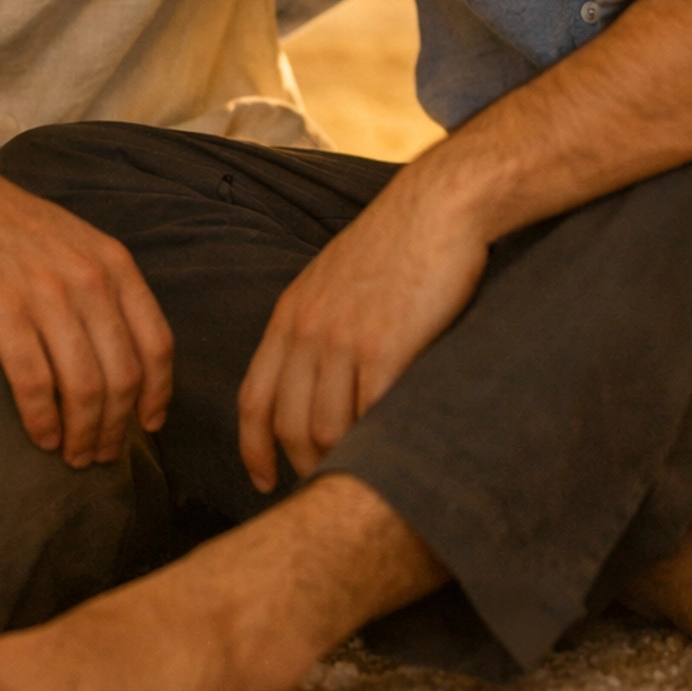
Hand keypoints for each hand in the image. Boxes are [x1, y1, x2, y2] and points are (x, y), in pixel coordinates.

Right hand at [0, 149, 173, 467]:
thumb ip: (100, 285)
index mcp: (113, 263)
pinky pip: (36, 383)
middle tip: (102, 455)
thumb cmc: (6, 224)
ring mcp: (47, 296)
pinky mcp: (3, 312)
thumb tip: (119, 347)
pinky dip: (43, 420)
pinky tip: (41, 437)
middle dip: (118, 427)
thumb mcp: (74, 242)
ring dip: (84, 433)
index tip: (149, 426)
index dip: (158, 393)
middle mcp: (90, 280)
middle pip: (124, 376)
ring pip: (85, 387)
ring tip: (73, 456)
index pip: (157, 342)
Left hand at [237, 157, 486, 490]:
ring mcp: (345, 340)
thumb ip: (315, 324)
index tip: (263, 481)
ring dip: (343, 461)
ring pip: (328, 430)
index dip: (253, 450)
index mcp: (290, 313)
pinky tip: (392, 448)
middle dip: (304, 466)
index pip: (253, 400)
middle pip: (288, 425)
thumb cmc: (395, 243)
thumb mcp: (332, 278)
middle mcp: (308, 330)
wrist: (438, 206)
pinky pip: (370, 416)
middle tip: (328, 483)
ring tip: (363, 471)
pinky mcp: (387, 347)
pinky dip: (379, 442)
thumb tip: (311, 380)